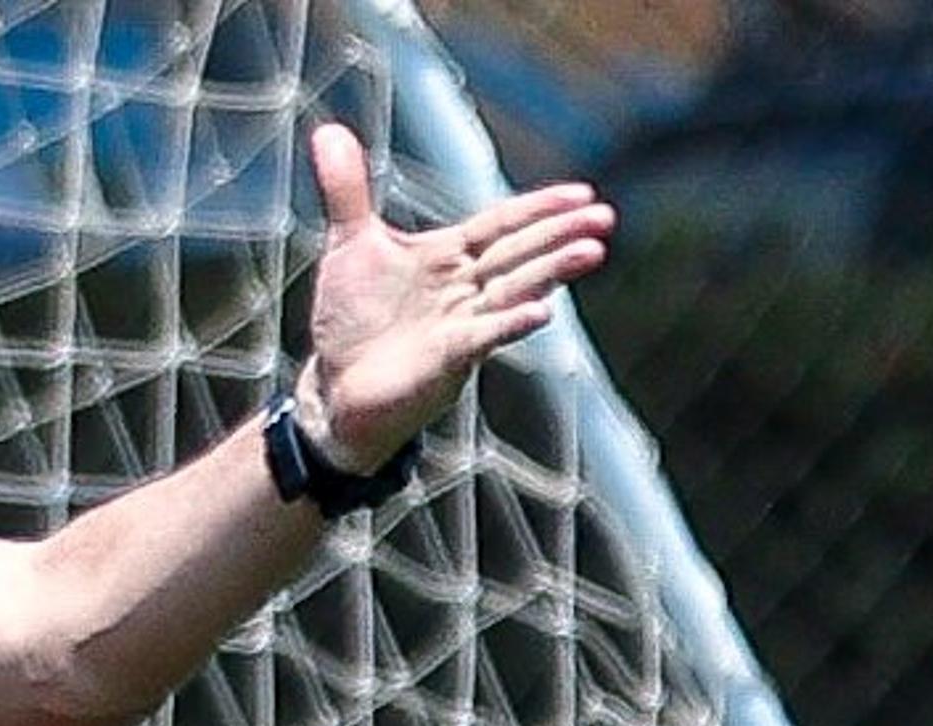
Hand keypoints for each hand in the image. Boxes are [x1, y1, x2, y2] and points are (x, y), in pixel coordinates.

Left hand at [293, 124, 613, 473]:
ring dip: (551, 272)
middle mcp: (463, 289)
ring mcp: (461, 324)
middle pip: (519, 254)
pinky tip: (541, 313)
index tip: (583, 192)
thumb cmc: (351, 320)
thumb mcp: (348, 244)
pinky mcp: (448, 360)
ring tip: (592, 251)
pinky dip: (511, 324)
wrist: (336, 388)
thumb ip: (346, 189)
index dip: (540, 208)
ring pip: (514, 290)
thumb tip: (328, 131)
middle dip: (560, 234)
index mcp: (448, 257)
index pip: (502, 225)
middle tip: (604, 218)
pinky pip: (485, 337)